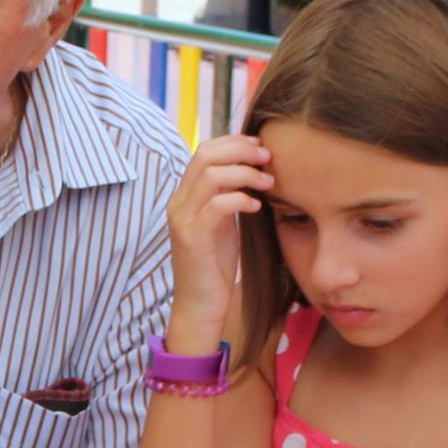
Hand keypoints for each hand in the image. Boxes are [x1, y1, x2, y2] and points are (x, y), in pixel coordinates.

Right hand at [160, 134, 273, 344]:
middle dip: (241, 151)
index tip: (261, 146)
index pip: (204, 151)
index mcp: (184, 195)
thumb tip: (253, 169)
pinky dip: (240, 199)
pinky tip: (256, 206)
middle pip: (205, 155)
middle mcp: (178, 202)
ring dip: (246, 173)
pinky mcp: (192, 237)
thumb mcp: (222, 222)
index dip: (233, 142)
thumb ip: (228, 195)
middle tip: (268, 158)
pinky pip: (217, 205)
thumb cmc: (214, 265)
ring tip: (268, 183)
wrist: (200, 305)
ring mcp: (182, 219)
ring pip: (211, 176)